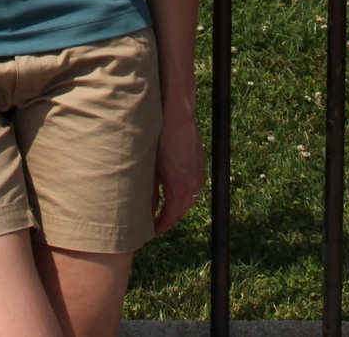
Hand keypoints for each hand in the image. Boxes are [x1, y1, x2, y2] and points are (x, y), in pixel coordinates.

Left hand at [151, 111, 205, 235]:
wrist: (177, 116)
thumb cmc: (159, 139)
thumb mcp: (150, 168)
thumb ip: (149, 192)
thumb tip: (147, 210)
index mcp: (178, 187)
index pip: (171, 217)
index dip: (161, 226)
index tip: (152, 231)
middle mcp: (192, 184)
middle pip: (182, 210)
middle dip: (169, 218)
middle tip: (155, 221)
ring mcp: (199, 174)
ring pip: (191, 199)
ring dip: (178, 205)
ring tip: (164, 206)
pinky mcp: (202, 164)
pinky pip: (196, 186)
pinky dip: (186, 192)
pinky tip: (176, 188)